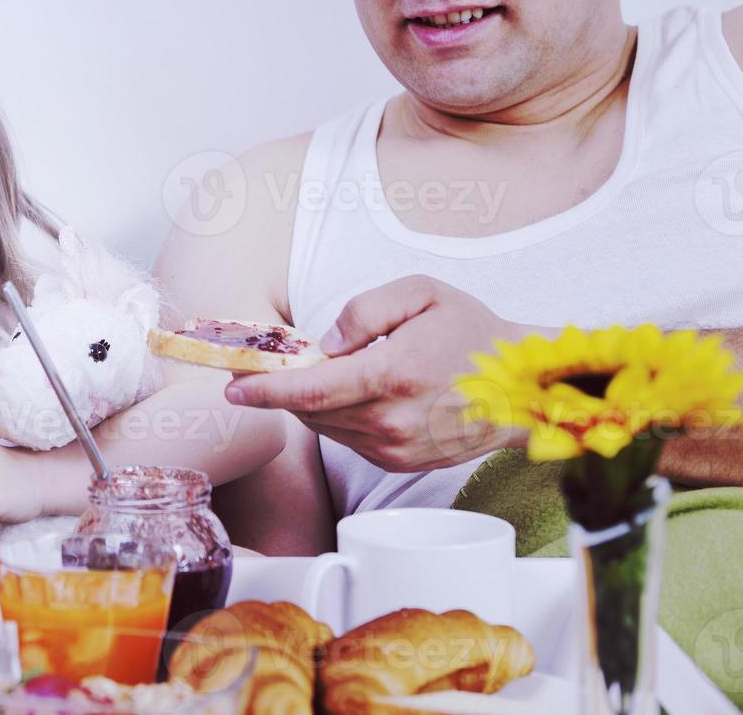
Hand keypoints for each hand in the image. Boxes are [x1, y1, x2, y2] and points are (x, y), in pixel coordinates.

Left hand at [225, 276, 532, 472]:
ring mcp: (396, 449)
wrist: (524, 388)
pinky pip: (347, 439)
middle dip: (283, 389)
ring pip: (325, 427)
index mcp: (393, 377)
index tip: (232, 386)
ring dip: (310, 402)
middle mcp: (391, 422)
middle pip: (309, 411)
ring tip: (323, 372)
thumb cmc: (474, 333)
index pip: (309, 391)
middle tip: (272, 364)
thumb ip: (364, 311)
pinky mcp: (399, 464)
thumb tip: (325, 346)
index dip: (263, 389)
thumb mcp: (422, 293)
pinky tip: (354, 393)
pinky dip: (336, 416)